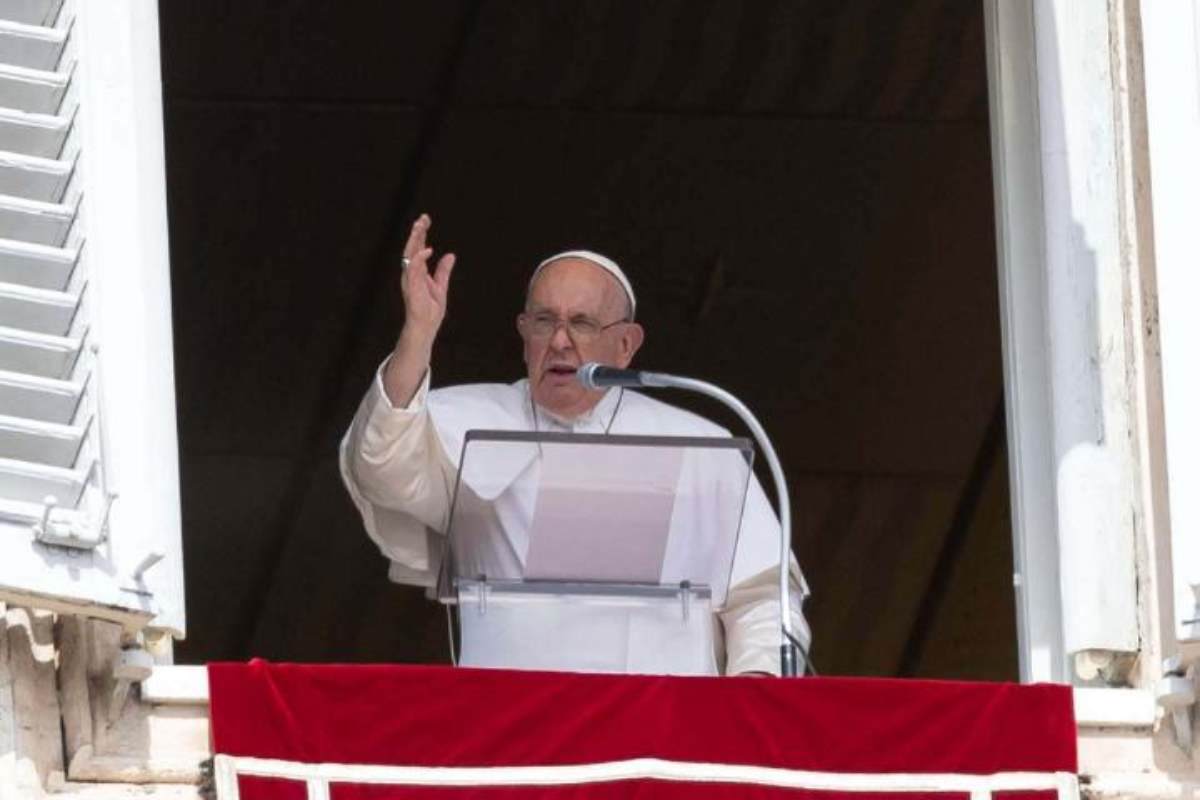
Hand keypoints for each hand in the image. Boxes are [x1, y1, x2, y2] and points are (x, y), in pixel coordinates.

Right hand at [399, 213, 455, 345]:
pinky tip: (427, 249)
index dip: (421, 233)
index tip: (425, 219)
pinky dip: (419, 258)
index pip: (417, 248)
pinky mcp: (412, 287)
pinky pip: (414, 269)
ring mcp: (410, 279)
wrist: (426, 326)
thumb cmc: (430, 310)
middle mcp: (411, 273)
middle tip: (423, 218)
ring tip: (421, 226)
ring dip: (415, 239)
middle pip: (412, 247)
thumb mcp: (441, 286)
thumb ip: (443, 271)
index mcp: (417, 272)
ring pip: (410, 254)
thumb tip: (450, 255)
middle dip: (417, 232)